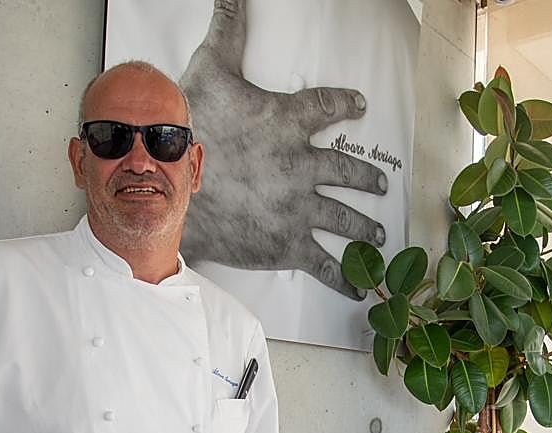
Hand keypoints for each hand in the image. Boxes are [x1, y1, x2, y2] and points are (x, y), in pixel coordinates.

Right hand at [179, 0, 387, 299]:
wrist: (171, 188)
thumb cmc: (192, 126)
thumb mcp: (212, 68)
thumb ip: (228, 28)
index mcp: (290, 122)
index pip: (328, 107)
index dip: (346, 104)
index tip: (360, 104)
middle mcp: (303, 166)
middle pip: (348, 170)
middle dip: (366, 177)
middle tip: (379, 183)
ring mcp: (298, 208)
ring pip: (344, 218)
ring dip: (364, 226)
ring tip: (378, 233)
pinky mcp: (286, 244)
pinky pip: (324, 262)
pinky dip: (343, 276)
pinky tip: (358, 285)